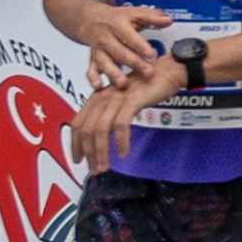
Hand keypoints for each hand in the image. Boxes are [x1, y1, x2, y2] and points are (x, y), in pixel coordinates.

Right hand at [66, 0, 161, 87]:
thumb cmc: (117, 18)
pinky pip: (91, 70)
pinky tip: (100, 87)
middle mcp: (106, 38)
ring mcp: (98, 50)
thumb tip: (168, 21)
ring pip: (105, 63)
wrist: (91, 19)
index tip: (151, 54)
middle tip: (148, 73)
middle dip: (134, 63)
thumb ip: (153, 17)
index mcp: (118, 24)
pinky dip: (93, 79)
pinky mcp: (93, 59)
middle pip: (121, 52)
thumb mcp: (135, 13)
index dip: (140, 45)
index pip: (130, 36)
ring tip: (123, 84)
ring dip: (114, 74)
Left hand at [73, 48, 184, 174]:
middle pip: (87, 129)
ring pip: (101, 129)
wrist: (166, 72)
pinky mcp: (131, 100)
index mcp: (97, 98)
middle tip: (95, 169)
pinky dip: (120, 141)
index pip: (78, 123)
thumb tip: (98, 138)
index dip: (75, 143)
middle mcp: (103, 97)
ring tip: (105, 166)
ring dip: (101, 152)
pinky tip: (123, 153)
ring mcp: (116, 98)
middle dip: (89, 153)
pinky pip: (121, 125)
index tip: (79, 159)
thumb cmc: (144, 89)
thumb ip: (108, 114)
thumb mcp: (120, 101)